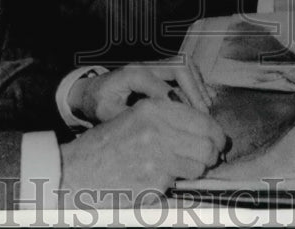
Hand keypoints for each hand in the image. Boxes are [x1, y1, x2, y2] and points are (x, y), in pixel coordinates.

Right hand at [60, 98, 225, 205]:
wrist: (77, 171)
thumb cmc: (106, 145)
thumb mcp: (135, 117)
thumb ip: (168, 119)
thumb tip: (206, 130)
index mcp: (154, 109)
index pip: (203, 120)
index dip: (215, 134)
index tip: (217, 142)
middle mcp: (158, 130)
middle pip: (207, 145)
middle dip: (210, 155)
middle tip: (206, 159)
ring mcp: (157, 158)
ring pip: (198, 166)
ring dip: (193, 170)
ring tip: (175, 169)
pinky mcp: (154, 183)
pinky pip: (178, 184)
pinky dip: (171, 184)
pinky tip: (153, 179)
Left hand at [69, 62, 212, 123]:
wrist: (93, 90)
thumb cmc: (99, 103)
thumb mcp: (106, 114)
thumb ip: (127, 119)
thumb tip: (151, 129)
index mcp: (131, 74)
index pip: (158, 84)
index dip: (174, 101)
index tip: (185, 121)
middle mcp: (146, 64)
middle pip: (178, 65)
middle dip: (194, 89)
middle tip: (204, 113)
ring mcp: (155, 64)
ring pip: (185, 65)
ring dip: (198, 85)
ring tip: (206, 109)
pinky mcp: (162, 69)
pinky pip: (186, 69)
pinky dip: (197, 83)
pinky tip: (205, 101)